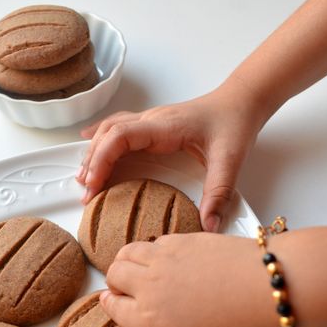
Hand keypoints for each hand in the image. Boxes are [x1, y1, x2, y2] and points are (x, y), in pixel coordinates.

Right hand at [78, 79, 265, 231]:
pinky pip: (119, 127)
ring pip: (110, 130)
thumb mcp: (230, 160)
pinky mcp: (153, 126)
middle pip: (108, 135)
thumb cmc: (234, 123)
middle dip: (93, 162)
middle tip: (86, 193)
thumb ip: (219, 194)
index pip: (121, 136)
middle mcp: (152, 121)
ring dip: (94, 152)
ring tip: (84, 179)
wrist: (241, 101)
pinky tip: (87, 140)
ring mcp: (151, 122)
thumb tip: (208, 226)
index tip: (94, 184)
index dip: (102, 158)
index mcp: (164, 127)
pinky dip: (101, 137)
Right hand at [100, 233, 276, 326]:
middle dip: (116, 282)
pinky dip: (152, 248)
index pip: (112, 307)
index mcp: (146, 318)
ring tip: (141, 270)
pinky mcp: (182, 239)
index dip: (111, 306)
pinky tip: (169, 259)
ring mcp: (163, 257)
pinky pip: (154, 240)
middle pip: (114, 274)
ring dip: (127, 260)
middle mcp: (147, 284)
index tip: (116, 305)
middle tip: (128, 290)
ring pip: (128, 251)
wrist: (265, 288)